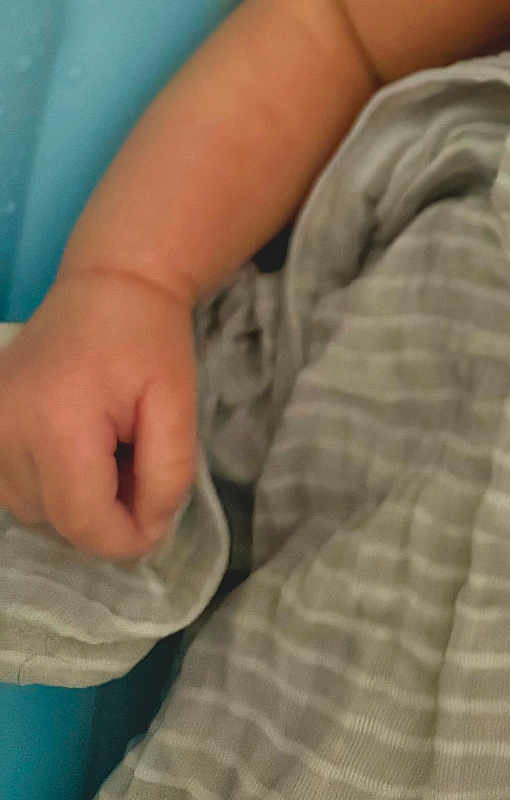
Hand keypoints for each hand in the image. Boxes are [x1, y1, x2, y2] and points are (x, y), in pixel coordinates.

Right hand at [0, 267, 196, 558]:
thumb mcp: (179, 405)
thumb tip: (146, 532)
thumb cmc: (150, 340)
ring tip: (110, 444)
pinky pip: (14, 488)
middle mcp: (4, 432)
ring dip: (78, 499)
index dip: (127, 538)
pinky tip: (80, 444)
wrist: (110, 283)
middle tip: (139, 459)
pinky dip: (51, 483)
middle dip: (108, 512)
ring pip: (34, 511)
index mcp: (56, 425)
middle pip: (58, 522)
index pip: (83, 523)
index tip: (158, 517)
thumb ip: (168, 475)